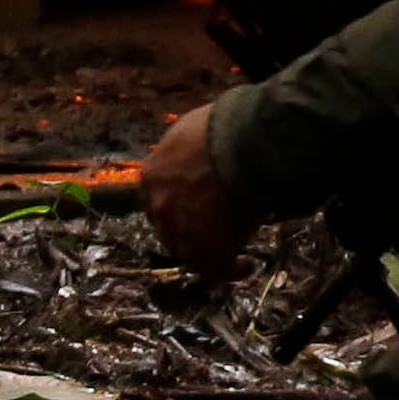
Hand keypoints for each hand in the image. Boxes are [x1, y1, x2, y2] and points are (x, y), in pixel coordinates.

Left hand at [139, 106, 260, 275]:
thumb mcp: (192, 131)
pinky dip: (231, 270)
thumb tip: (202, 155)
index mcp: (152, 176)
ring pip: (191, 254)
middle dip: (192, 232)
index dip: (179, 206)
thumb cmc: (226, 128)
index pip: (158, 199)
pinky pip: (217, 269)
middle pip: (171, 229)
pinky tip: (246, 265)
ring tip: (235, 257)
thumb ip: (188, 152)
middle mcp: (159, 207)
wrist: (245, 144)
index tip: (196, 208)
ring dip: (211, 257)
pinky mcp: (208, 249)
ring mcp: (182, 231)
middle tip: (217, 232)